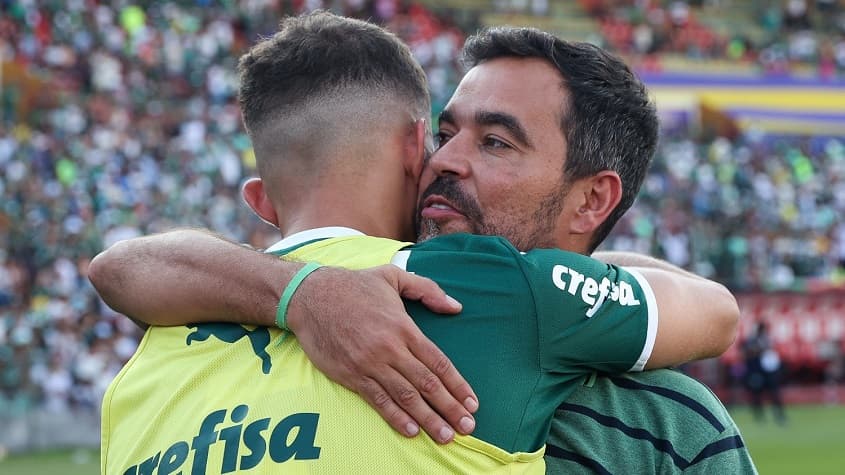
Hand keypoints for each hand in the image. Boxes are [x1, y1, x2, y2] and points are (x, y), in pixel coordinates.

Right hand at [287, 264, 477, 442]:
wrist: (310, 296)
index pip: (438, 362)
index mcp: (403, 326)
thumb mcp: (394, 276)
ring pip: (405, 396)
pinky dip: (396, 417)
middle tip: (467, 428)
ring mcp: (370, 364)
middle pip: (426, 383)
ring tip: (446, 435)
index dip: (457, 385)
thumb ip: (428, 290)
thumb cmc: (354, 285)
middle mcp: (390, 348)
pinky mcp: (351, 375)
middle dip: (450, 407)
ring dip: (428, 419)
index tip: (472, 402)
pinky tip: (412, 430)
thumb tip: (456, 307)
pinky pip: (378, 400)